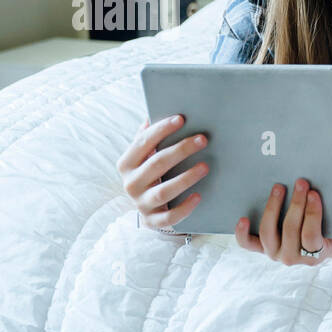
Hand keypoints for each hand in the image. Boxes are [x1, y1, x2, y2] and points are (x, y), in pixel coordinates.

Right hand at [118, 114, 208, 230]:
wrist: (147, 208)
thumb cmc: (150, 174)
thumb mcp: (145, 156)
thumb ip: (148, 137)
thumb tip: (155, 110)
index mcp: (126, 164)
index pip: (142, 143)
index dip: (161, 130)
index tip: (181, 119)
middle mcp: (130, 184)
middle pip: (156, 164)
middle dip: (180, 150)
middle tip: (202, 139)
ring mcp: (141, 204)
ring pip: (164, 191)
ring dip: (186, 178)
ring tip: (206, 166)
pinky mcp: (153, 221)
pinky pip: (169, 217)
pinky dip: (184, 207)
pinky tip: (199, 196)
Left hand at [234, 179, 331, 264]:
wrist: (316, 249)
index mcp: (314, 255)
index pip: (310, 236)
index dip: (312, 215)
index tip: (315, 193)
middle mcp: (291, 257)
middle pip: (289, 230)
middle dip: (296, 204)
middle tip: (301, 182)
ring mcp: (273, 252)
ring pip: (268, 232)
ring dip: (272, 208)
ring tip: (279, 187)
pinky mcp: (260, 247)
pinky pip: (247, 243)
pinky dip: (242, 232)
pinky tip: (242, 217)